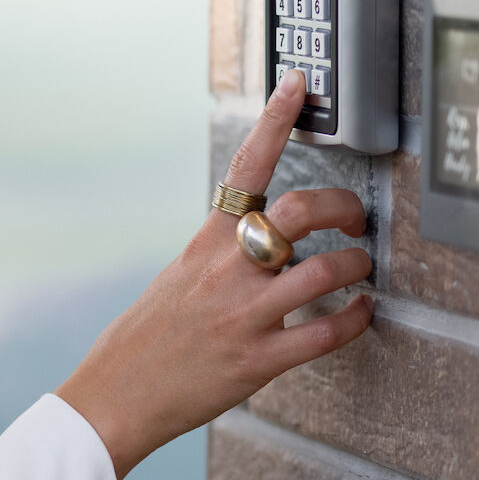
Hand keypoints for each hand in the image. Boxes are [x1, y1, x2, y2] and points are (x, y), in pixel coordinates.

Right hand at [55, 70, 374, 479]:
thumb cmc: (145, 337)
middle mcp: (225, 271)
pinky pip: (326, 334)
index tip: (297, 85)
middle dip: (343, 207)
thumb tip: (263, 237)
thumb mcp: (176, 277)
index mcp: (204, 244)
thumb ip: (220, 253)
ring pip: (325, 273)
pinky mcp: (259, 361)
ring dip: (356, 266)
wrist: (116, 394)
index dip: (274, 121)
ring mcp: (243, 315)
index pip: (244, 168)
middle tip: (355, 217)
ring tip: (361, 268)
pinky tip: (362, 314)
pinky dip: (356, 320)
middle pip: (300, 213)